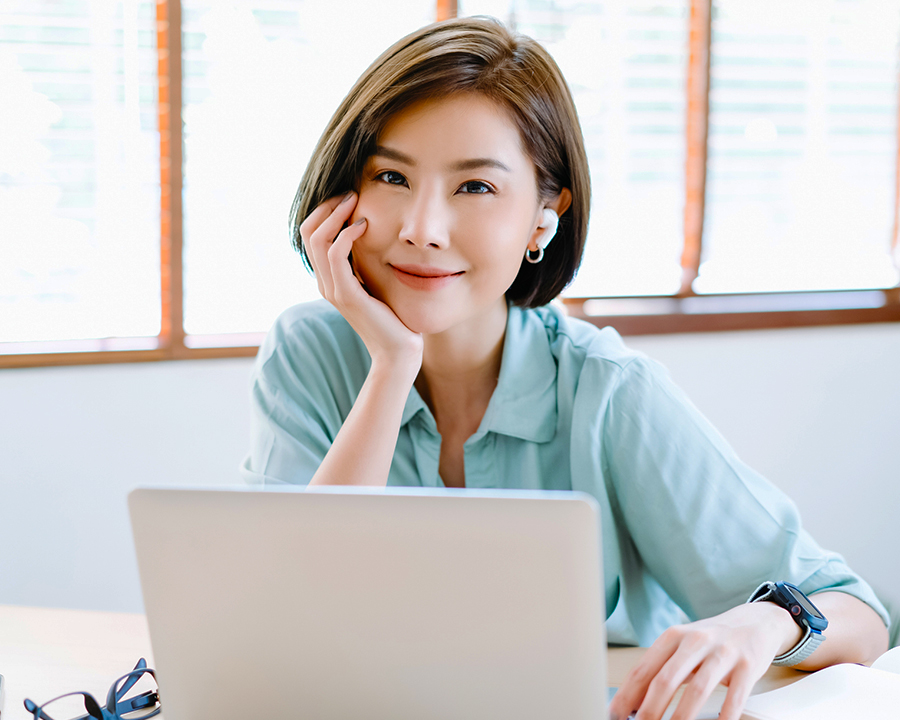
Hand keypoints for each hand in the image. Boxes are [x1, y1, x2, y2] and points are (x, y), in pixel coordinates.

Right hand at [301, 192, 422, 374]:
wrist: (398, 351)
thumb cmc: (393, 317)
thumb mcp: (376, 283)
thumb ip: (367, 264)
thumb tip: (371, 236)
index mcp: (329, 279)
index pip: (312, 235)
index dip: (326, 212)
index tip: (349, 198)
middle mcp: (325, 283)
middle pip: (308, 232)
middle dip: (327, 207)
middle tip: (350, 194)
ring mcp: (333, 289)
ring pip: (317, 239)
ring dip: (335, 214)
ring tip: (356, 202)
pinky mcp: (346, 295)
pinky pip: (335, 254)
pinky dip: (347, 233)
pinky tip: (364, 225)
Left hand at [609, 602, 799, 719]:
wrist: (756, 622)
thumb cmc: (711, 641)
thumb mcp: (682, 648)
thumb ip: (660, 670)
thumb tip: (632, 702)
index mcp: (673, 636)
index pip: (643, 669)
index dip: (627, 695)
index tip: (616, 714)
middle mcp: (696, 641)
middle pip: (666, 679)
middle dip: (650, 710)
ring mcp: (723, 652)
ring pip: (697, 690)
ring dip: (681, 718)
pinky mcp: (748, 665)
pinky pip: (734, 697)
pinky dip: (723, 717)